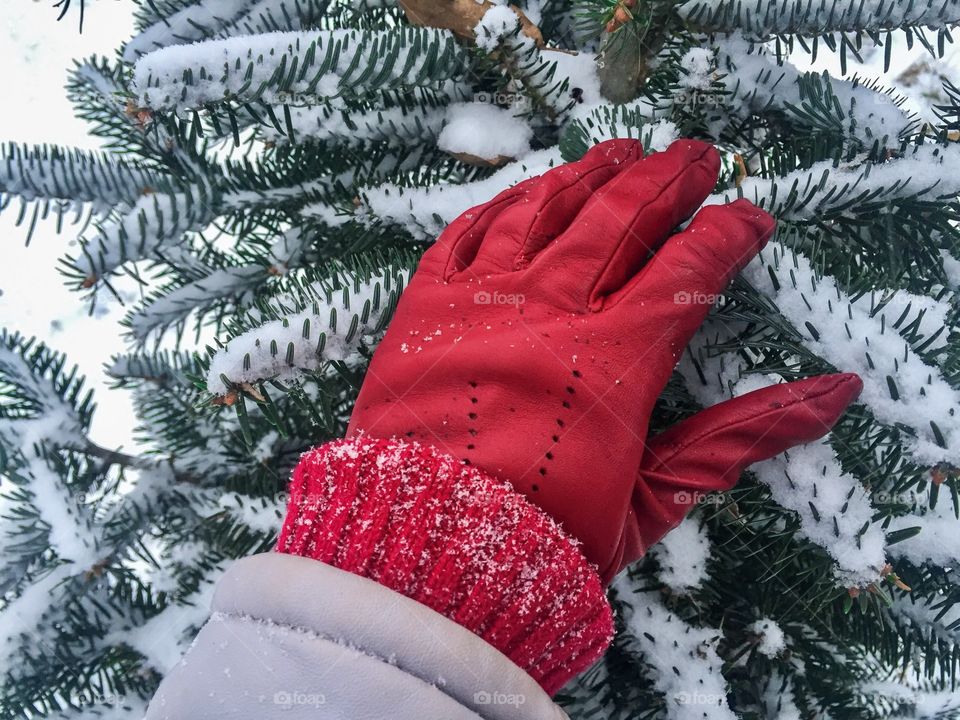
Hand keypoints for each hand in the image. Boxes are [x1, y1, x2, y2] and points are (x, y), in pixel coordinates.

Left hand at [349, 138, 860, 579]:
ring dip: (589, 174)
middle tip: (696, 156)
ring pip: (543, 210)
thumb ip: (740, 436)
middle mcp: (547, 313)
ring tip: (621, 151)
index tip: (751, 217)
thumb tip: (834, 394)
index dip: (726, 235)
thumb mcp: (654, 497)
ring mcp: (480, 301)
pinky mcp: (424, 307)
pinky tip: (528, 192)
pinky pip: (466, 233)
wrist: (426, 552)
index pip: (686, 272)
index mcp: (611, 361)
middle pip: (618, 220)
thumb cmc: (547, 537)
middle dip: (667, 180)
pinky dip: (505, 205)